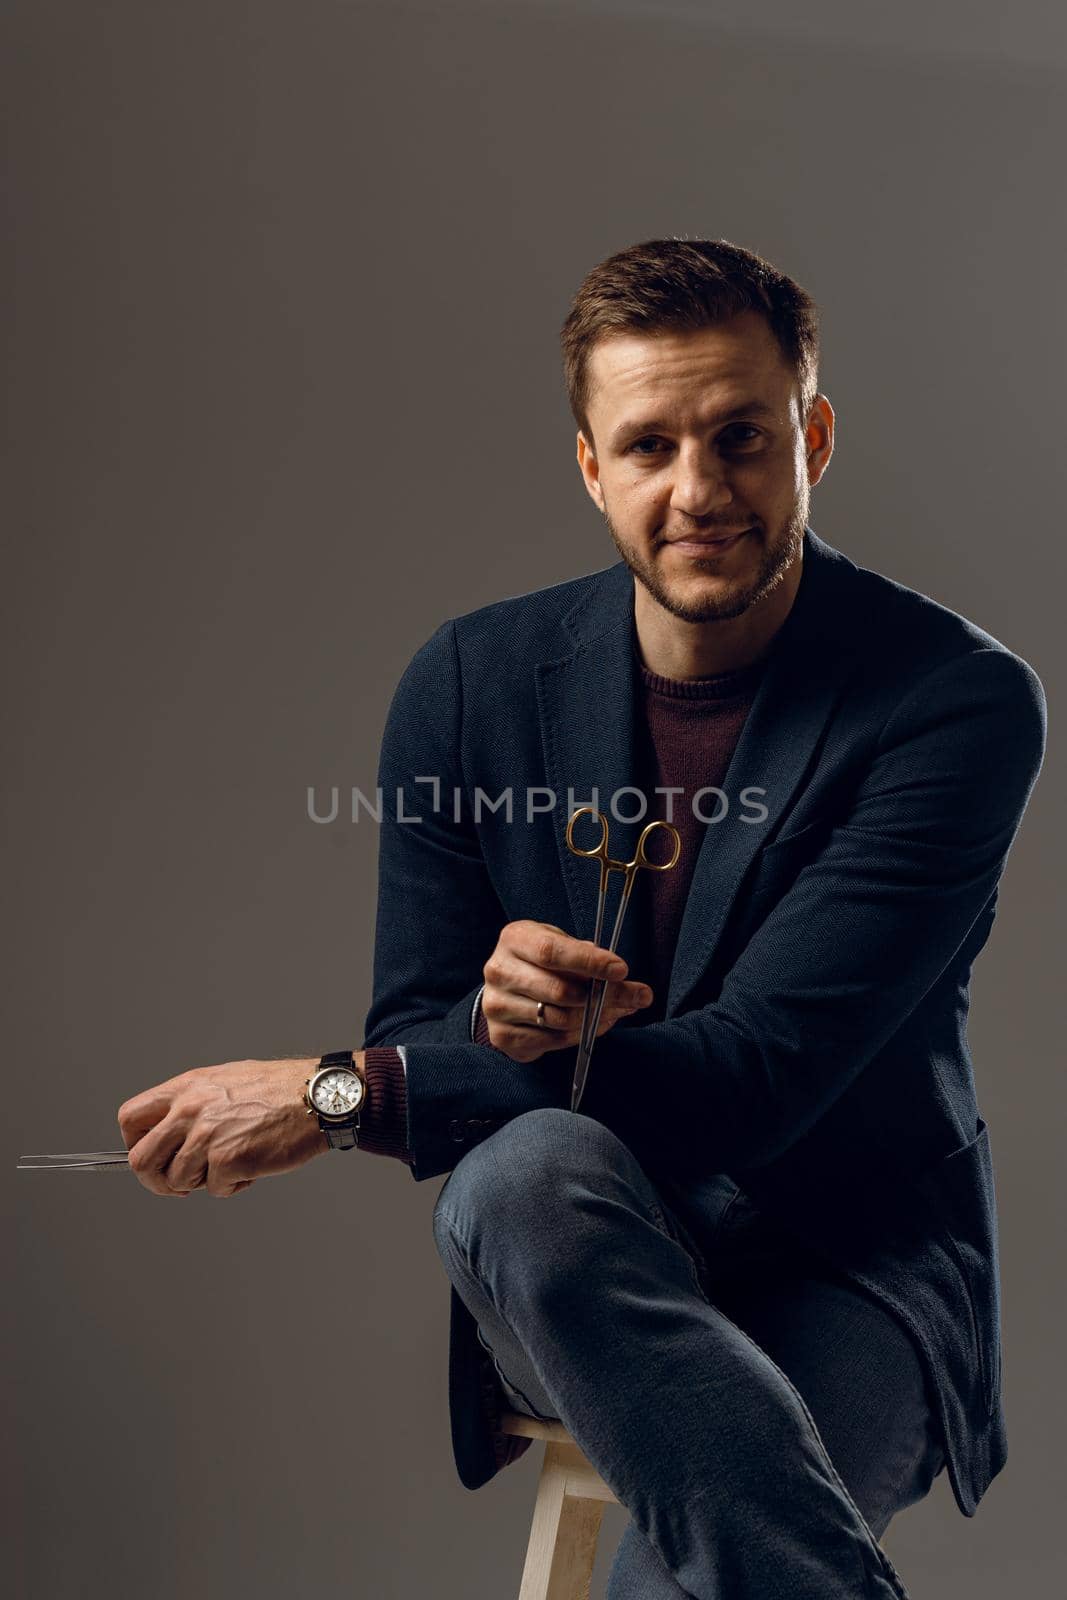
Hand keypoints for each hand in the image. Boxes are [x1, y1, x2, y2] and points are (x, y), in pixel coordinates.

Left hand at [116, 1056, 343, 1198]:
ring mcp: (207, 1136)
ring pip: (177, 1181)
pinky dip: (232, 1186)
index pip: (130, 1118)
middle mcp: (190, 1110)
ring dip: (202, 1183)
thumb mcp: (224, 1081)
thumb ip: (192, 1103)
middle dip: (156, 1181)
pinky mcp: (228, 1160)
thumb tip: (167, 1134)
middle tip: (177, 1185)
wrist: (315, 1097)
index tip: (155, 1155)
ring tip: (229, 1167)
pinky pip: (215, 1189)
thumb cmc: (278, 1090)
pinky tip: (251, 1167)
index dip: (136, 1144)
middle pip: (140, 1160)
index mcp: (186, 1088)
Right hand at [481, 921, 651, 1062]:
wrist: (506, 991)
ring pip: (559, 1018)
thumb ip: (588, 957)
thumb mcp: (560, 945)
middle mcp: (499, 971)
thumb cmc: (541, 962)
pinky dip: (579, 1035)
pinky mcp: (502, 1035)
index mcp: (514, 939)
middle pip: (560, 990)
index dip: (589, 962)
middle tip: (637, 997)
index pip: (552, 952)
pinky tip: (592, 1026)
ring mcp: (497, 1005)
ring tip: (616, 1011)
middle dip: (606, 996)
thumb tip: (625, 981)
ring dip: (596, 1018)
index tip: (621, 970)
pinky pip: (552, 1039)